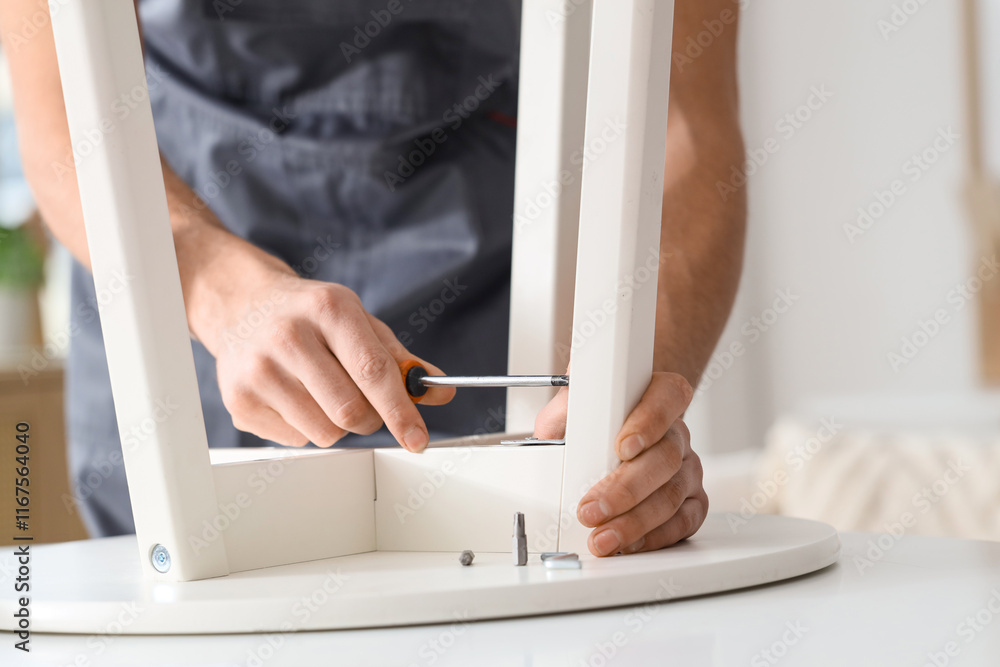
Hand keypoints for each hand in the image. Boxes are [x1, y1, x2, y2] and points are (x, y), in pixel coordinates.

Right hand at [192, 250, 454, 450]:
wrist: (243, 305)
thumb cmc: (310, 316)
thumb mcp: (359, 321)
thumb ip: (400, 358)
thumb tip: (439, 391)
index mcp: (328, 309)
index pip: (372, 372)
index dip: (400, 411)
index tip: (418, 439)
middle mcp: (288, 336)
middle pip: (348, 410)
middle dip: (370, 419)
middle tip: (366, 405)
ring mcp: (258, 370)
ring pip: (324, 432)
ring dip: (337, 425)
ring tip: (323, 393)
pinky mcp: (238, 400)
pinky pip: (295, 440)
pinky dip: (307, 428)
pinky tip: (294, 396)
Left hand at [534, 372, 706, 556]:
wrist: (621, 435)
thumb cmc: (602, 419)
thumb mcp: (578, 402)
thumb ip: (567, 408)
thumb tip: (553, 424)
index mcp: (659, 398)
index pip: (666, 399)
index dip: (648, 423)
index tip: (622, 446)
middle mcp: (678, 434)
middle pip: (665, 458)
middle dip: (626, 490)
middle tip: (592, 509)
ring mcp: (688, 469)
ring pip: (672, 495)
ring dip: (635, 522)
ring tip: (603, 537)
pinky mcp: (691, 501)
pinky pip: (684, 522)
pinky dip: (656, 537)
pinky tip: (630, 544)